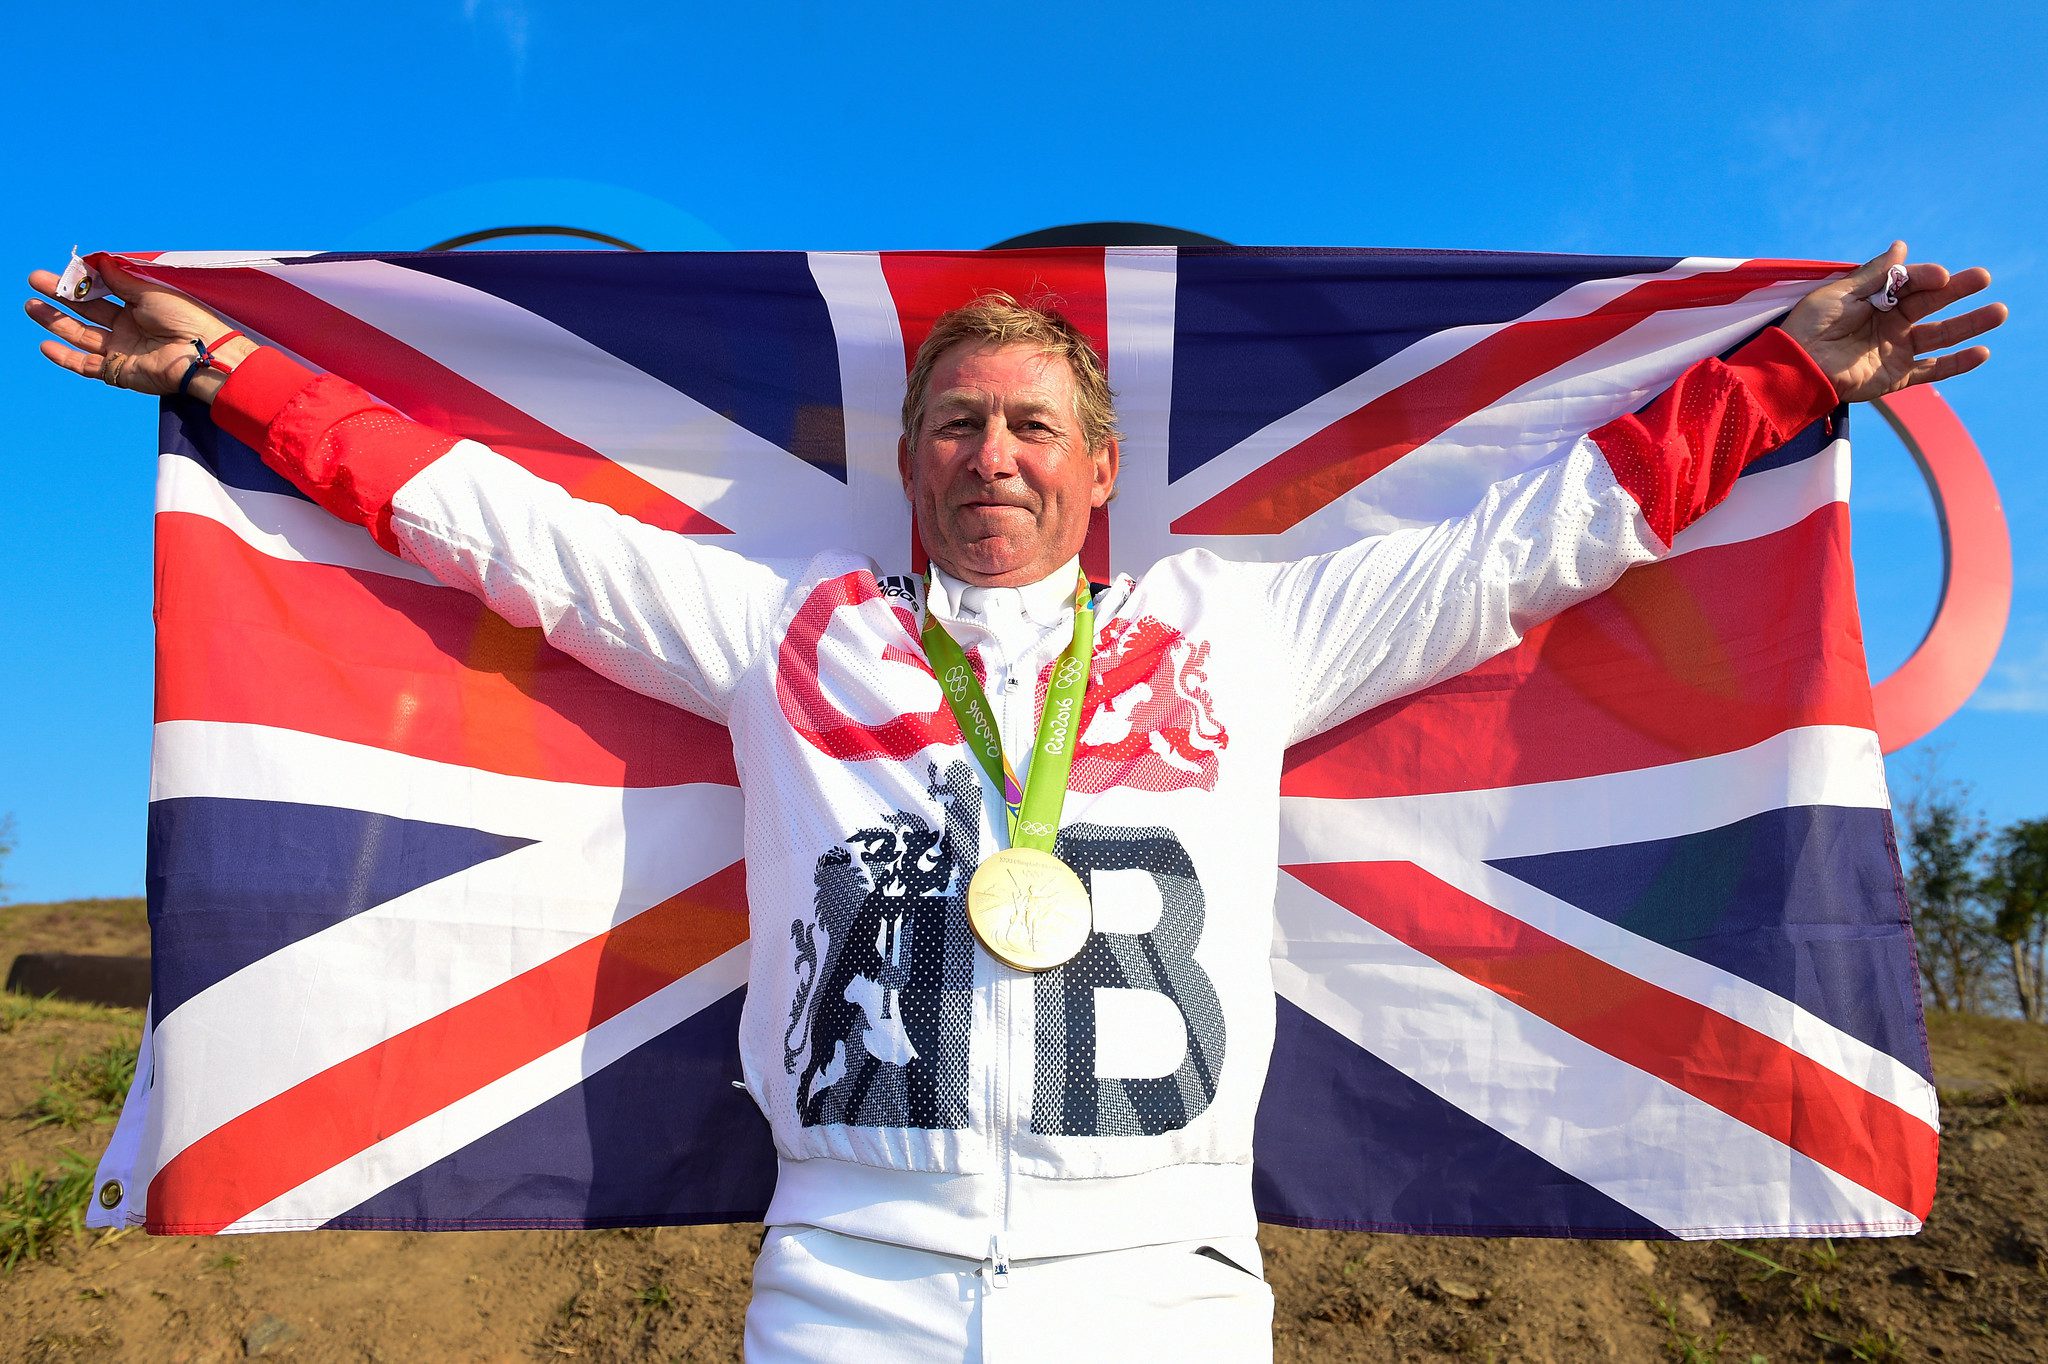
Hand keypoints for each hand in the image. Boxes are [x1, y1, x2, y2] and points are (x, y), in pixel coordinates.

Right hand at [23, 261, 249, 399]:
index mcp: (138, 306)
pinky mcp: (120, 371)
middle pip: (87, 311)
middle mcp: (128, 327)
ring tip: (31, 305)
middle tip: (35, 280)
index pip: (103, 292)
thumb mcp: (151, 292)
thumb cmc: (184, 318)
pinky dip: (65, 358)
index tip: (66, 269)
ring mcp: (122, 349)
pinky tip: (45, 345)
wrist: (201, 354)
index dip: (83, 282)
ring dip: (55, 321)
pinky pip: (87, 366)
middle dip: (61, 296)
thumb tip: (101, 262)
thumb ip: (122, 281)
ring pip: (81, 335)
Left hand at [1780, 242, 2006, 402]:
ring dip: (1970, 324)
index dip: (1926, 277)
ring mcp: (1896, 349)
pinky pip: (1933, 370)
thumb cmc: (1810, 327)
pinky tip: (1982, 352)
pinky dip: (1958, 364)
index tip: (1940, 275)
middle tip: (1984, 277)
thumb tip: (1902, 246)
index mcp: (1877, 300)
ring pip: (1941, 334)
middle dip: (1958, 291)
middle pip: (1932, 304)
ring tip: (1999, 312)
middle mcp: (1891, 323)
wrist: (1795, 368)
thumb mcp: (1840, 293)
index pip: (1911, 283)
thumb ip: (1874, 274)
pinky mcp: (1897, 376)